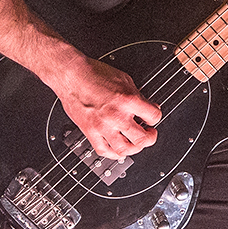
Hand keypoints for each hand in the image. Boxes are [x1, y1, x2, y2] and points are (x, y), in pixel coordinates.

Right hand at [46, 53, 162, 160]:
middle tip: (149, 133)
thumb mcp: (124, 79)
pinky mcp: (89, 131)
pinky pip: (103, 150)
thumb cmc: (94, 74)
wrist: (72, 75)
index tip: (151, 117)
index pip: (153, 117)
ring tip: (135, 142)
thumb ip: (138, 96)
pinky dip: (113, 154)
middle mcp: (116, 116)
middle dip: (150, 137)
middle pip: (142, 139)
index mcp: (128, 100)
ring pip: (124, 149)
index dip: (155, 117)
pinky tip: (117, 151)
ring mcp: (102, 126)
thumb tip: (148, 107)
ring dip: (133, 149)